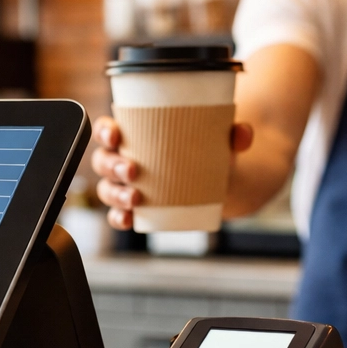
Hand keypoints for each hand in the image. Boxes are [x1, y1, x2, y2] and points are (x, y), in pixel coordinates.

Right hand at [91, 116, 253, 229]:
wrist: (222, 183)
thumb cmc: (210, 152)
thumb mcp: (222, 142)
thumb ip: (234, 135)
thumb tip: (242, 132)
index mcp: (136, 134)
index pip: (108, 128)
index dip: (104, 130)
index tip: (115, 135)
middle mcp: (125, 158)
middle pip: (104, 160)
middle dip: (112, 165)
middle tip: (132, 170)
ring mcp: (128, 185)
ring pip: (107, 188)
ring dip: (115, 194)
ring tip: (135, 198)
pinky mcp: (137, 208)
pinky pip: (118, 214)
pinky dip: (118, 218)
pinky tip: (128, 219)